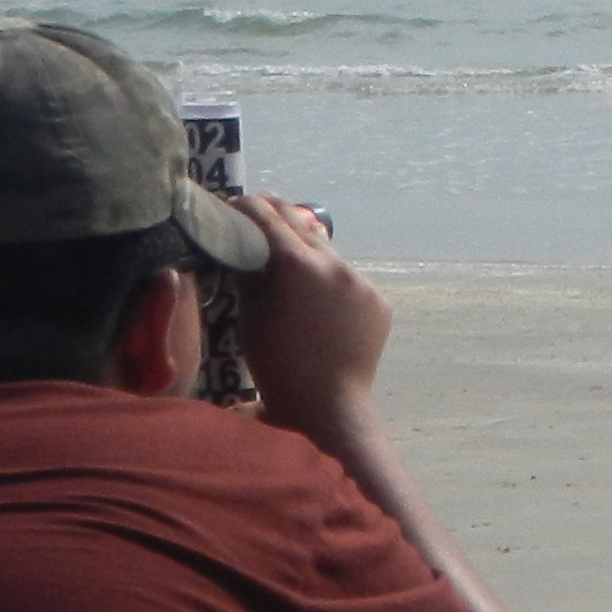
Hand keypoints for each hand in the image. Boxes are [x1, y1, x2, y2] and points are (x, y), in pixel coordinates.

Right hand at [235, 192, 386, 421]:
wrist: (330, 408)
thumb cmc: (278, 368)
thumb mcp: (250, 319)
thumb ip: (248, 276)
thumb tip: (244, 249)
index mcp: (299, 265)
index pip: (268, 219)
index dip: (247, 207)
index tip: (233, 203)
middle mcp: (335, 264)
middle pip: (301, 225)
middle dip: (277, 215)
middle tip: (258, 207)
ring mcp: (361, 282)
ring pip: (328, 252)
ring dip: (307, 248)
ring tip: (287, 251)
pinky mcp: (378, 300)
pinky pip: (348, 279)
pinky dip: (329, 279)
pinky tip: (316, 294)